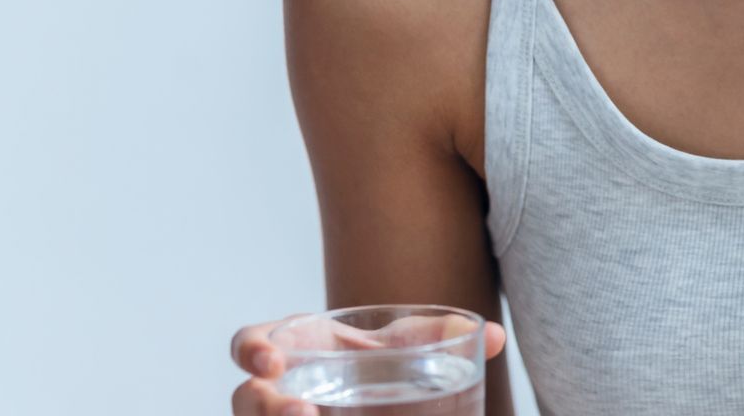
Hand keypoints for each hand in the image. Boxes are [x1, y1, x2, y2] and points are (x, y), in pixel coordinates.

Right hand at [230, 313, 508, 415]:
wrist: (385, 398)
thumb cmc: (383, 362)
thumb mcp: (408, 345)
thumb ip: (443, 335)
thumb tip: (495, 337)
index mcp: (297, 347)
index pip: (250, 344)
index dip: (251, 350)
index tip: (271, 361)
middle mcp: (280, 390)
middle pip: (248, 401)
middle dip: (266, 408)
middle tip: (303, 412)